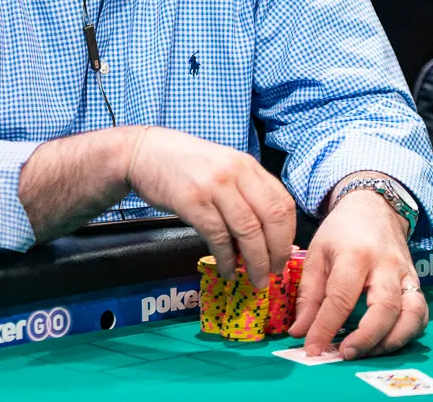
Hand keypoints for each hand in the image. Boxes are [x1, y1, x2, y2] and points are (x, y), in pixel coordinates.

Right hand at [126, 126, 295, 285]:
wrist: (144, 152)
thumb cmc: (184, 162)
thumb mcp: (223, 166)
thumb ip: (245, 191)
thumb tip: (266, 233)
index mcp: (248, 165)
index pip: (283, 202)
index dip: (288, 234)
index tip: (283, 253)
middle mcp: (236, 173)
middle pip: (271, 218)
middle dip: (276, 252)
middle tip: (274, 272)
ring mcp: (214, 187)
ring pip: (248, 231)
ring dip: (255, 262)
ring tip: (255, 279)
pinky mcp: (192, 201)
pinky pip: (218, 236)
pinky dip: (226, 259)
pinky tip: (226, 270)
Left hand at [288, 190, 425, 359]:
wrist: (374, 208)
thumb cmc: (341, 232)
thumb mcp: (317, 254)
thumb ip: (308, 294)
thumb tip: (299, 332)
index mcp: (354, 254)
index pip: (341, 297)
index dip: (325, 327)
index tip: (312, 348)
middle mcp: (386, 266)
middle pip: (384, 308)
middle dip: (366, 338)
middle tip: (344, 354)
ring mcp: (406, 275)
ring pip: (411, 314)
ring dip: (391, 341)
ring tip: (366, 353)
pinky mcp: (418, 283)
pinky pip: (421, 314)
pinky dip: (407, 333)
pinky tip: (385, 342)